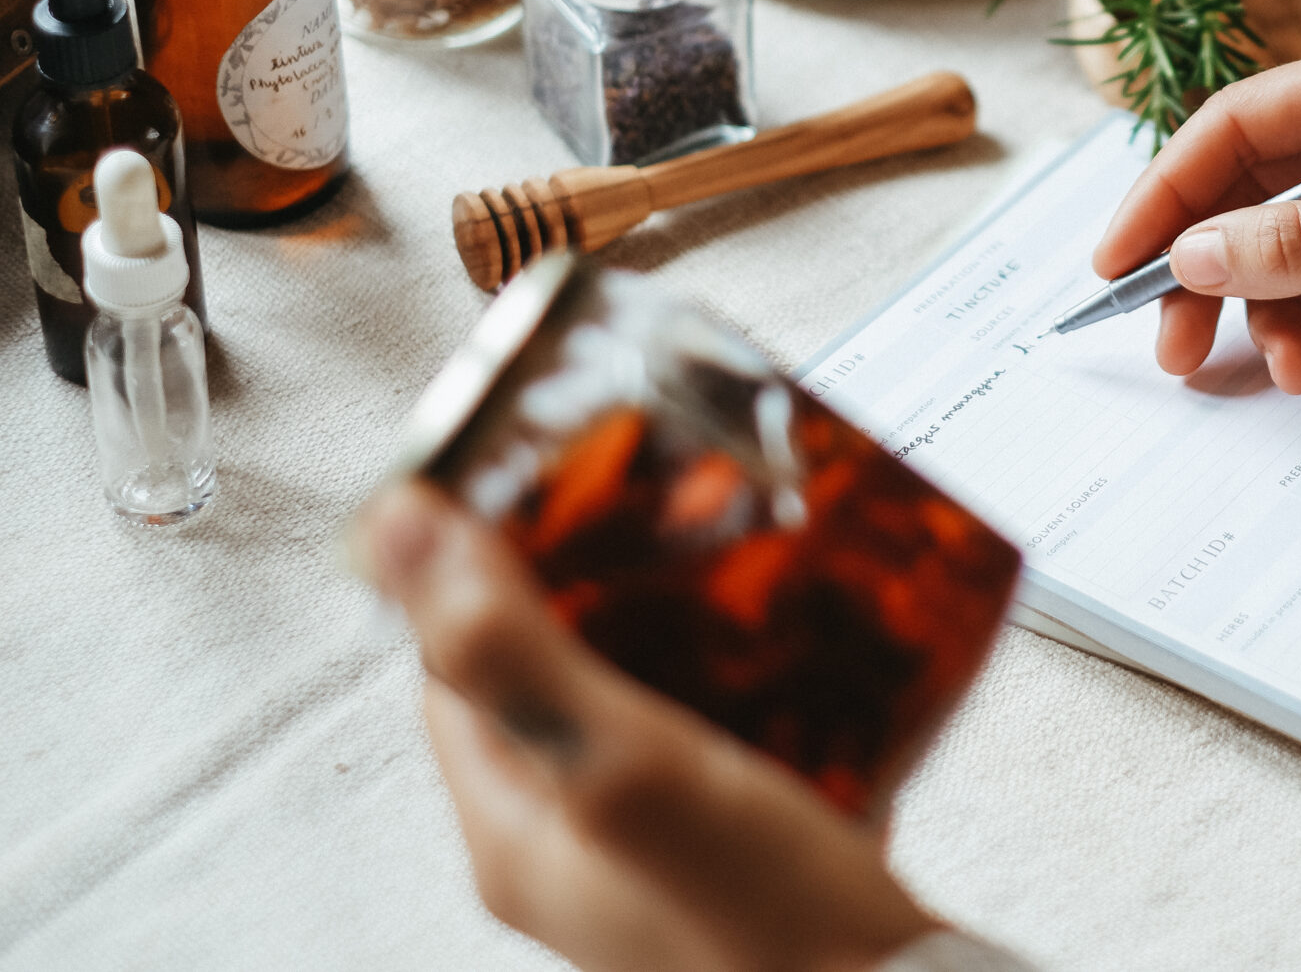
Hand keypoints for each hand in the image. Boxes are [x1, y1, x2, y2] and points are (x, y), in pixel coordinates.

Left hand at [353, 480, 939, 971]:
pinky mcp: (735, 855)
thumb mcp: (626, 764)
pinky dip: (749, 681)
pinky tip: (798, 650)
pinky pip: (721, 739)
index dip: (482, 567)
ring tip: (730, 560)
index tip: (540, 485)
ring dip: (678, 626)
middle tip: (651, 508)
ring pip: (640, 702)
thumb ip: (512, 651)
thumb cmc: (763, 920)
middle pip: (550, 678)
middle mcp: (571, 848)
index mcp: (514, 833)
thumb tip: (397, 530)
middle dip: (597, 582)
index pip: (452, 668)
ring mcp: (654, 855)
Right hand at [1094, 27, 1300, 394]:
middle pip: (1246, 195)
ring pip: (1283, 249)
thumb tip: (1191, 253)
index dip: (1164, 197)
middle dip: (1216, 280)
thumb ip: (1295, 247)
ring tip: (1300, 375)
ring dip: (1276, 319)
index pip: (1229, 126)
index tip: (1120, 265)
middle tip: (1181, 352)